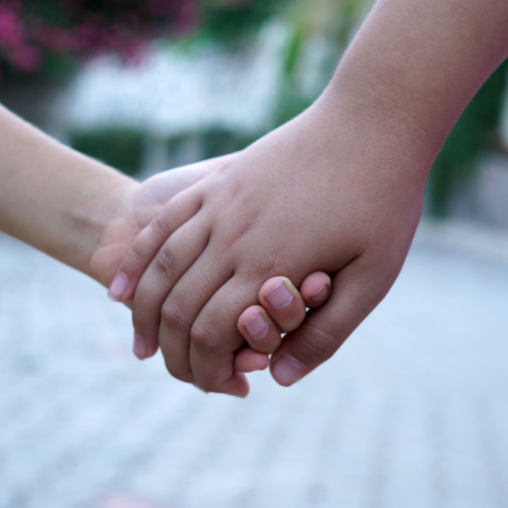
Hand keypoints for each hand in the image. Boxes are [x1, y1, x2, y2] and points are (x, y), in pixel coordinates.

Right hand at [110, 94, 428, 391]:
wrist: (372, 120)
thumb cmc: (383, 201)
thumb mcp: (373, 277)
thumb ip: (326, 332)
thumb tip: (279, 378)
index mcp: (270, 267)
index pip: (212, 335)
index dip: (206, 371)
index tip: (217, 387)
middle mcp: (233, 238)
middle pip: (177, 309)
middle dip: (173, 352)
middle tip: (179, 374)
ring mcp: (218, 206)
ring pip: (159, 269)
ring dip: (145, 314)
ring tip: (143, 345)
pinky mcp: (216, 184)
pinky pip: (161, 226)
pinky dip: (136, 261)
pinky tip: (124, 288)